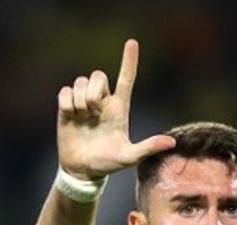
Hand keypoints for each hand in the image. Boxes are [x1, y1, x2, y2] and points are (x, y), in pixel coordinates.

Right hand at [56, 39, 175, 179]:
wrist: (82, 169)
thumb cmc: (108, 163)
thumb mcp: (129, 157)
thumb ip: (148, 148)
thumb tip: (172, 143)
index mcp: (119, 107)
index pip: (127, 79)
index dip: (129, 61)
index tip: (132, 42)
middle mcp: (103, 100)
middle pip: (98, 75)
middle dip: (94, 92)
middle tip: (94, 114)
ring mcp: (84, 101)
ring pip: (81, 81)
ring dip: (81, 101)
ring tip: (83, 119)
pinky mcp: (67, 105)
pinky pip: (65, 91)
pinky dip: (68, 104)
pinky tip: (71, 117)